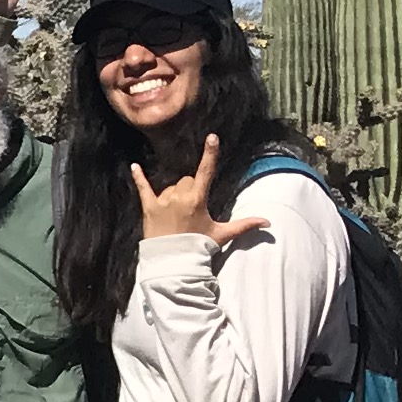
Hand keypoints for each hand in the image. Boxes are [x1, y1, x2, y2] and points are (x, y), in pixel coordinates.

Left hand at [136, 134, 269, 247]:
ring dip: (174, 195)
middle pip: (187, 180)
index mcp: (197, 200)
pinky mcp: (148, 208)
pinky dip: (139, 177)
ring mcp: (162, 201)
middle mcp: (179, 197)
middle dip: (191, 190)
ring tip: (176, 216)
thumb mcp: (222, 234)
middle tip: (191, 211)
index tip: (212, 137)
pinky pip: (143, 188)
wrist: (173, 263)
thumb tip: (268, 222)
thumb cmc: (198, 247)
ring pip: (170, 187)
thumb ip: (245, 225)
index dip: (210, 154)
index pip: (206, 171)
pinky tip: (134, 166)